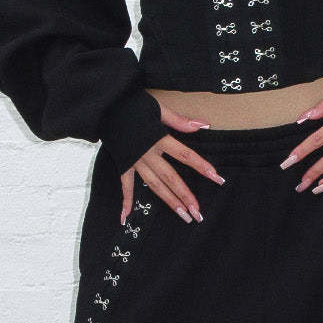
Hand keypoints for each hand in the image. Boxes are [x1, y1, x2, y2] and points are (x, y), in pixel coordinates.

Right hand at [119, 105, 224, 225]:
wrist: (105, 107)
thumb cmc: (132, 105)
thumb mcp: (158, 108)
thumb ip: (180, 120)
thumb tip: (203, 125)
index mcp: (158, 139)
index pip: (185, 155)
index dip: (202, 166)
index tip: (217, 178)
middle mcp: (148, 154)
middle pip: (170, 178)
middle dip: (185, 196)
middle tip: (198, 213)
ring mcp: (135, 161)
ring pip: (154, 185)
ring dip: (169, 201)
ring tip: (182, 216)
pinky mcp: (123, 164)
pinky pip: (125, 185)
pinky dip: (126, 200)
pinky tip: (125, 217)